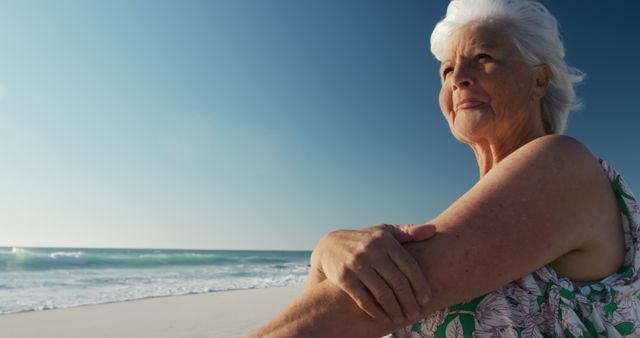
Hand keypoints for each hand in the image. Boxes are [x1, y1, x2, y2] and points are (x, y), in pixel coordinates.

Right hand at [309, 223, 435, 323]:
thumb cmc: (364, 240)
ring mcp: (356, 264)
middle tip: (416, 315)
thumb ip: (408, 232)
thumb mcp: (384, 232)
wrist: (329, 246)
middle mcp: (371, 250)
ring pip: (382, 293)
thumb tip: (434, 230)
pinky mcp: (343, 277)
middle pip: (398, 282)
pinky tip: (384, 318)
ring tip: (402, 319)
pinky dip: (376, 312)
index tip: (427, 300)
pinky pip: (364, 299)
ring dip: (395, 310)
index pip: (409, 266)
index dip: (420, 285)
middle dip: (409, 302)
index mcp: (385, 240)